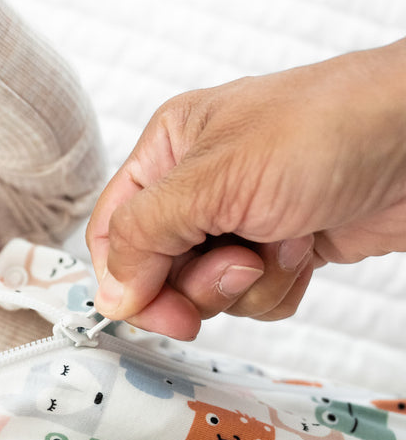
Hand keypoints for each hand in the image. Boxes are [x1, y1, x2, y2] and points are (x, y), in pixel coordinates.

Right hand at [87, 37, 405, 337]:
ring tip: (284, 240)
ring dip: (247, 282)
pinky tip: (307, 248)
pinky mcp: (281, 248)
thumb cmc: (329, 128)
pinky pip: (253, 298)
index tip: (154, 310)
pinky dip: (280, 286)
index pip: (113, 230)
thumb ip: (145, 235)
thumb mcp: (214, 178)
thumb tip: (109, 294)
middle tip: (237, 267)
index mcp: (168, 150)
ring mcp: (241, 219)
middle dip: (199, 281)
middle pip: (157, 270)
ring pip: (206, 291)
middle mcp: (198, 186)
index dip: (125, 277)